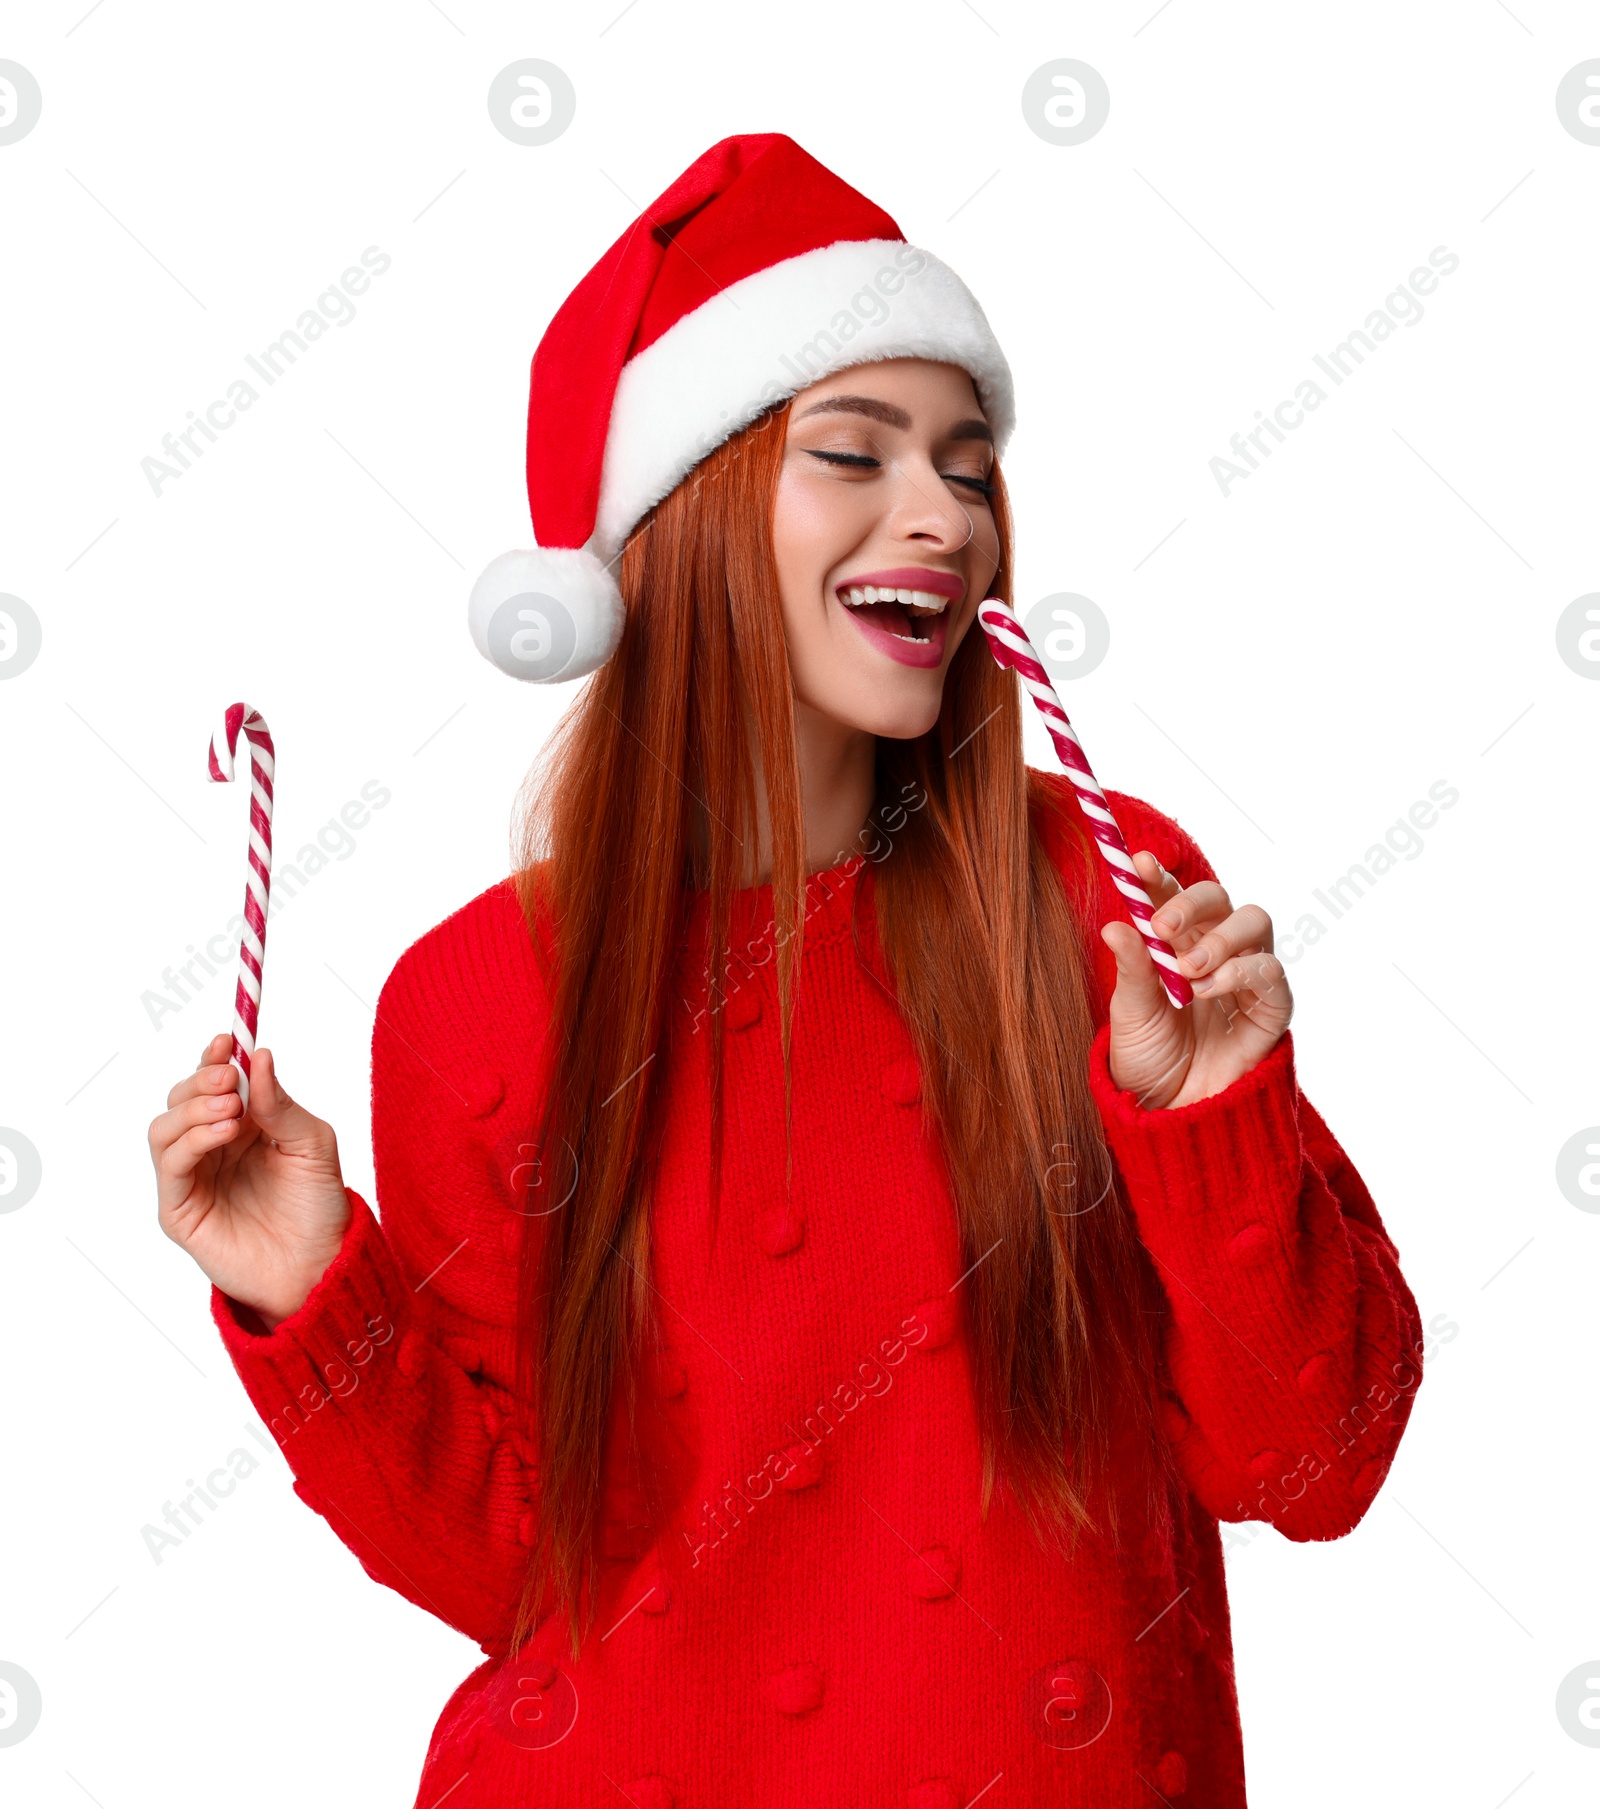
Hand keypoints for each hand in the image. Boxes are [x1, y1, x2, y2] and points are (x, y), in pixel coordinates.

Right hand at [147, 1033, 351, 1330]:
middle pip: (181, 1098)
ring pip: (164, 1127)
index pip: (214, 1081)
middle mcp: (213, 1146)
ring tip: (231, 1110)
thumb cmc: (319, 1205)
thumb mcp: (313, 1143)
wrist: (321, 1264)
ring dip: (193, 1109)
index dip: (214, 1057)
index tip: (227, 1038)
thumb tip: (258, 1056)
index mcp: (244, 1125)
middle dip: (200, 1080)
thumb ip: (282, 1103)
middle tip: (228, 1078)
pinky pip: (169, 1163)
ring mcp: (194, 1176)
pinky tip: (223, 1132)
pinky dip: (190, 1139)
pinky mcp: (181, 1208)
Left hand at [1100, 853, 1291, 1109]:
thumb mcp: (1131, 1013)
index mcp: (1175, 945)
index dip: (1159, 877)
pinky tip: (1209, 990)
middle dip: (1192, 904)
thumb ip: (1131, 969)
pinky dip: (1241, 973)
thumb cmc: (1148, 1058)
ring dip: (1220, 939)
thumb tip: (1113, 924)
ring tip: (1187, 973)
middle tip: (1163, 928)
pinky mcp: (1271, 1009)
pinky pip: (1272, 974)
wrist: (1170, 1114)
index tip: (1138, 864)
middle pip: (1221, 900)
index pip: (1173, 897)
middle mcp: (1215, 951)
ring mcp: (1246, 977)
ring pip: (1254, 923)